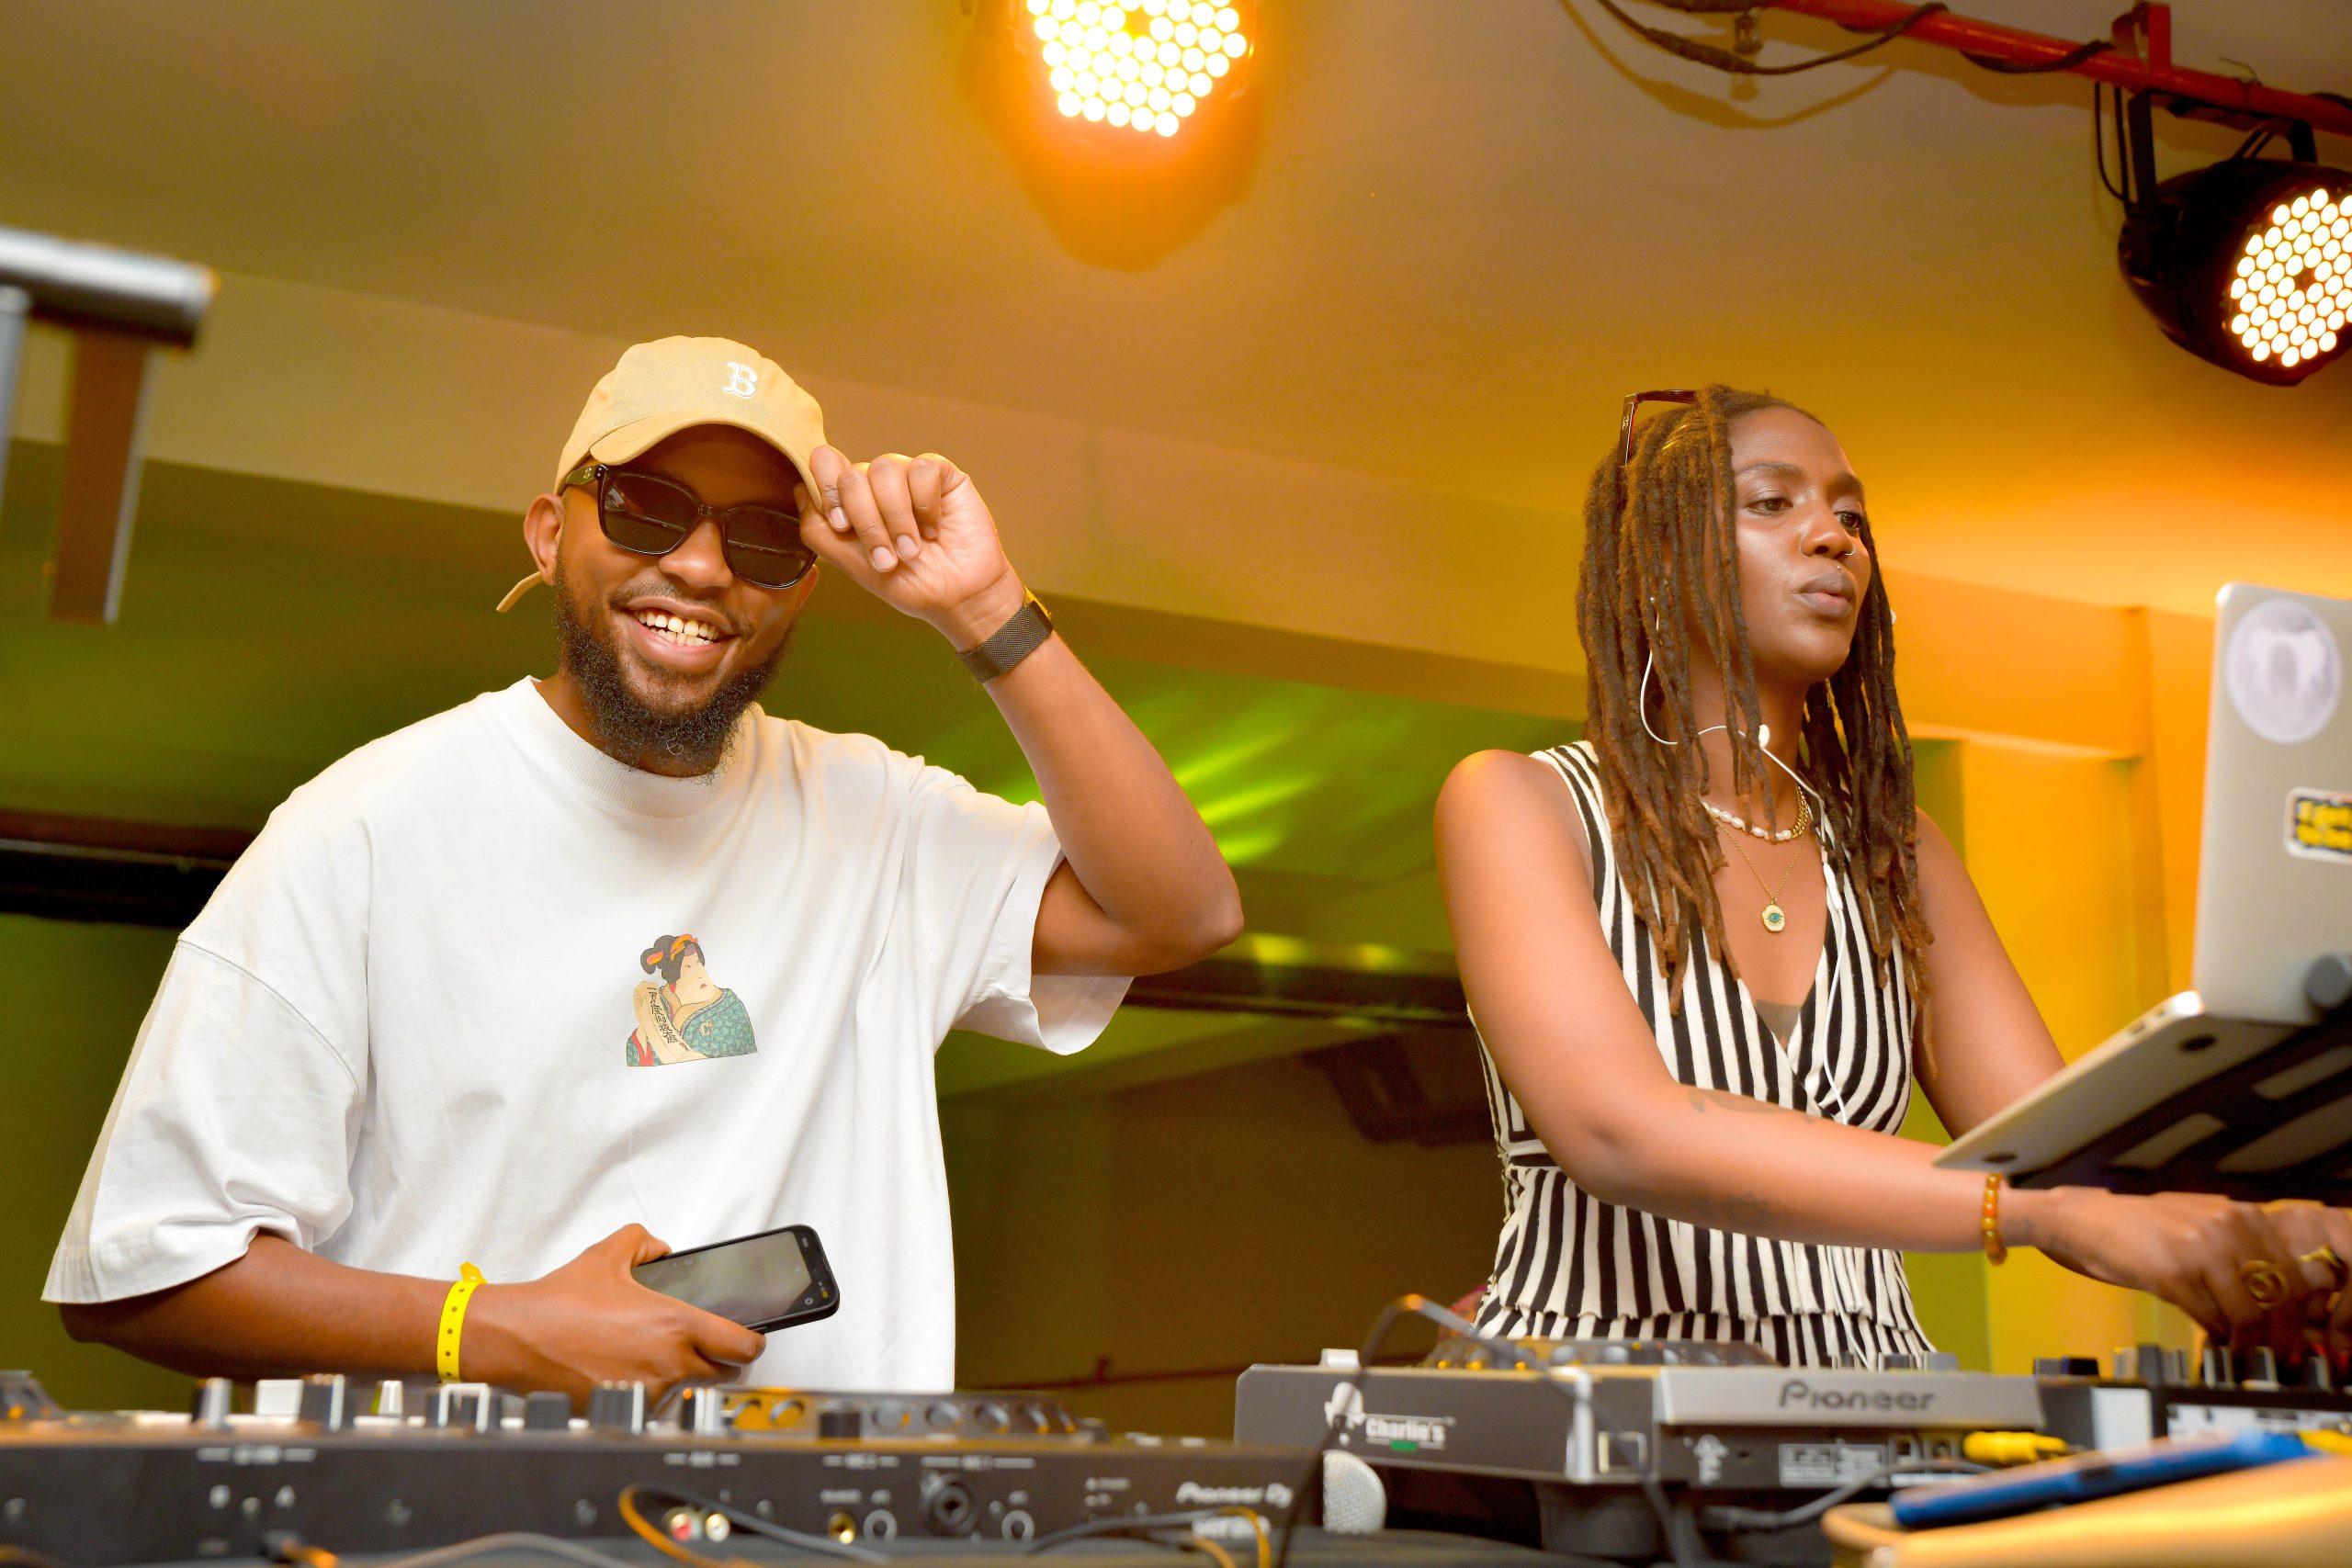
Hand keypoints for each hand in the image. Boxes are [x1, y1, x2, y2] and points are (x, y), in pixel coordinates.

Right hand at [461, 1224, 764, 1407]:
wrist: (515, 1340)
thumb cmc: (557, 1305)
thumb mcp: (607, 1255)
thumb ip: (644, 1242)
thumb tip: (660, 1249)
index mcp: (676, 1325)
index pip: (745, 1347)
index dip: (752, 1342)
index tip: (748, 1338)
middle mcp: (669, 1363)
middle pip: (724, 1373)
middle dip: (718, 1358)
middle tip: (697, 1342)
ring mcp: (649, 1392)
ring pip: (687, 1389)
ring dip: (679, 1374)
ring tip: (646, 1351)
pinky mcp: (627, 1411)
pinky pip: (655, 1403)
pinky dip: (649, 1389)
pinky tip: (626, 1368)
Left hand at [797, 446, 1026, 648]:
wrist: (959, 597)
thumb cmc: (910, 583)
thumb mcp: (855, 566)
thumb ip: (820, 532)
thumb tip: (800, 491)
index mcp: (853, 501)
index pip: (826, 466)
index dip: (827, 490)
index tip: (841, 525)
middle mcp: (877, 484)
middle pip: (852, 475)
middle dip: (867, 522)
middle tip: (887, 557)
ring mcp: (908, 476)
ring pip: (884, 469)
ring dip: (896, 517)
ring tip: (912, 549)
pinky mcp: (941, 474)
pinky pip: (921, 469)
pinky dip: (925, 506)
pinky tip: (934, 529)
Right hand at [2017, 1187, 2351, 1369]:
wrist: (2088, 1219)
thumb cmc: (2144, 1226)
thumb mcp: (2203, 1227)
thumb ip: (2241, 1250)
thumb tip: (2277, 1298)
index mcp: (2241, 1215)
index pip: (2292, 1273)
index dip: (2296, 1313)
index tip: (2290, 1334)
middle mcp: (2227, 1228)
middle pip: (2277, 1296)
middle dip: (2278, 1334)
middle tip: (2272, 1353)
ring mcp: (2199, 1250)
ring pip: (2248, 1312)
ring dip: (2248, 1341)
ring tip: (2241, 1352)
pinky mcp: (2172, 1274)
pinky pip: (2210, 1318)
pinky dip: (2216, 1336)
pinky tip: (2213, 1340)